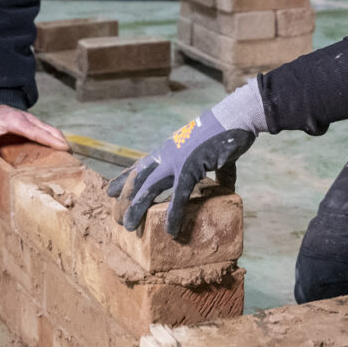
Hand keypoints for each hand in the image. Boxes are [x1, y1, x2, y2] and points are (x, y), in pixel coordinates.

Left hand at [0, 105, 67, 163]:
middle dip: (61, 141)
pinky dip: (56, 138)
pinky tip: (61, 149)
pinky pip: (48, 131)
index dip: (50, 139)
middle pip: (49, 130)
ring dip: (61, 140)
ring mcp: (32, 121)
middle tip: (71, 156)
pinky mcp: (34, 124)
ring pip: (51, 129)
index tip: (63, 147)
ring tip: (70, 156)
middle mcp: (28, 120)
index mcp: (16, 122)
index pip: (36, 132)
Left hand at [108, 109, 254, 236]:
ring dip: (137, 208)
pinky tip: (170, 230)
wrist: (236, 116)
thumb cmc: (227, 131)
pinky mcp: (191, 167)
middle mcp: (167, 154)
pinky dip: (174, 214)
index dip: (125, 179)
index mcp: (170, 149)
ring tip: (129, 226)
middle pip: (138, 179)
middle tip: (117, 218)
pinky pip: (179, 196)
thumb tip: (227, 186)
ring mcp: (177, 160)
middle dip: (125, 199)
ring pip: (149, 188)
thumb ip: (218, 171)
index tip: (111, 190)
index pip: (141, 166)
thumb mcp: (214, 153)